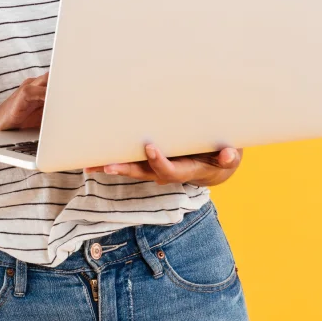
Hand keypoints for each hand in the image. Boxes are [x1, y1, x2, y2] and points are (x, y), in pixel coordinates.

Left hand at [84, 144, 243, 187]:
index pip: (170, 170)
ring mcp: (159, 168)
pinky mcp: (152, 161)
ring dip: (114, 167)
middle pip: (145, 174)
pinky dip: (116, 161)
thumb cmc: (223, 156)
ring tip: (91, 164)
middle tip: (106, 165)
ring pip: (134, 169)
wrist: (217, 165)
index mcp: (188, 171)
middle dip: (126, 169)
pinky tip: (96, 159)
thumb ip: (228, 156)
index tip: (150, 147)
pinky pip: (133, 162)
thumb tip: (228, 153)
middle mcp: (170, 172)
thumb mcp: (231, 157)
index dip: (159, 162)